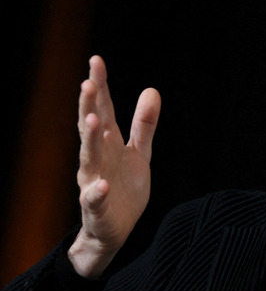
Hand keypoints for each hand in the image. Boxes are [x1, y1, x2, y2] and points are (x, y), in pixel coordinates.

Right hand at [68, 56, 160, 278]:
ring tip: (92, 121)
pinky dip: (97, 191)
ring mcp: (94, 181)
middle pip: (92, 128)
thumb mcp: (140, 153)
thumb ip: (144, 124)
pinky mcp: (98, 208)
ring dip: (89, 140)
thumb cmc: (124, 186)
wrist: (115, 230)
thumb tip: (152, 90)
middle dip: (89, 106)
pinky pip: (96, 199)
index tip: (96, 61)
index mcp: (108, 143)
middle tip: (88, 83)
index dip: (101, 86)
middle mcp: (97, 158)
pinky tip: (102, 184)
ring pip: (89, 159)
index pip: (104, 109)